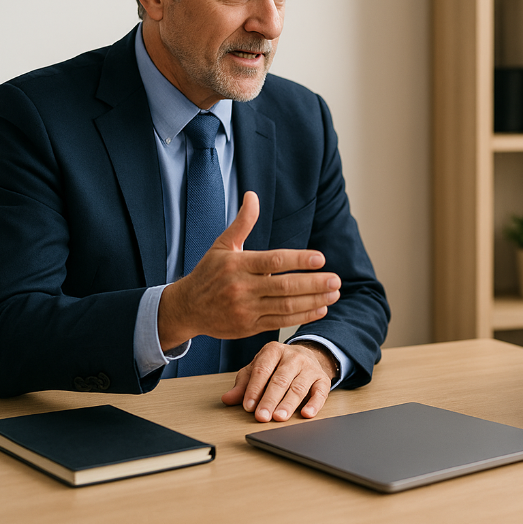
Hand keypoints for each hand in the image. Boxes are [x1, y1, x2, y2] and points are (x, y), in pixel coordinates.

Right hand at [157, 191, 340, 349]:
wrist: (186, 308)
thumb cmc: (208, 273)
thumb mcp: (223, 245)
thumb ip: (243, 222)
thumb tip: (253, 195)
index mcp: (237, 265)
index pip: (274, 261)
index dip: (299, 260)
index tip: (321, 259)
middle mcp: (242, 288)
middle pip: (284, 286)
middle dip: (313, 284)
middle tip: (336, 280)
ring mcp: (245, 309)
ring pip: (285, 307)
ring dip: (313, 301)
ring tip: (334, 293)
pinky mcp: (248, 328)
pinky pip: (280, 322)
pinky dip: (302, 316)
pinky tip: (320, 309)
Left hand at [221, 341, 337, 421]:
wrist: (307, 355)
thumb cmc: (277, 365)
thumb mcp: (257, 370)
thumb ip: (243, 384)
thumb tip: (227, 399)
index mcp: (273, 351)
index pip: (262, 370)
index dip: (254, 389)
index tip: (248, 406)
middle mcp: (293, 356)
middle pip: (280, 379)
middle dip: (270, 400)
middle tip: (262, 416)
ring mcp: (310, 367)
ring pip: (298, 387)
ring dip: (288, 404)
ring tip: (279, 417)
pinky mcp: (323, 378)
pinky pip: (321, 392)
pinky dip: (314, 404)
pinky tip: (306, 414)